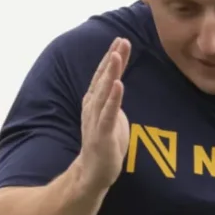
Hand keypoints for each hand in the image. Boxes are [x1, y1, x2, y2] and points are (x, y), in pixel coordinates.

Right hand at [75, 37, 131, 189]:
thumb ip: (112, 100)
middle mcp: (92, 107)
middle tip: (121, 40)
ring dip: (110, 73)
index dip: (111, 58)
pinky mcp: (102, 134)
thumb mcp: (111, 116)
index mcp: (95, 102)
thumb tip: (117, 85)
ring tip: (117, 56)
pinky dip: (113, 99)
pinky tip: (118, 84)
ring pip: (103, 92)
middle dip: (112, 59)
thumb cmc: (104, 144)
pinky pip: (108, 114)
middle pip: (103, 78)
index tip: (121, 41)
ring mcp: (96, 120)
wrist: (92, 173)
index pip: (104, 76)